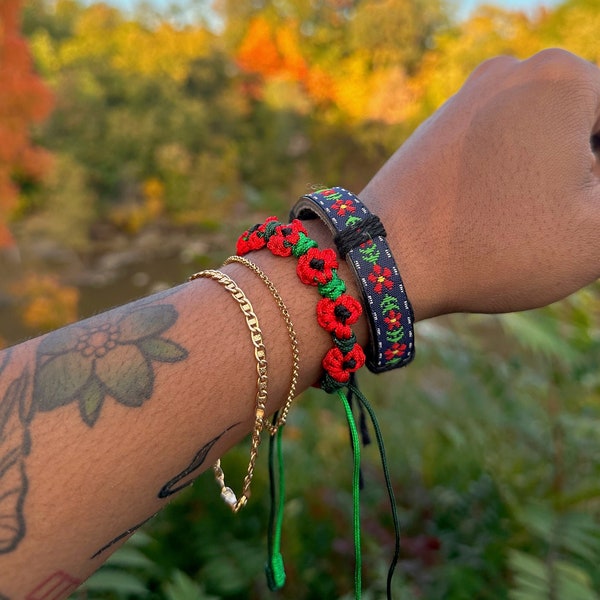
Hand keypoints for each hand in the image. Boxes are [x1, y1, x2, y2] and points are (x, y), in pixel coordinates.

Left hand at [362, 49, 599, 319]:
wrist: (386, 259)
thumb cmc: (495, 247)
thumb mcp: (596, 234)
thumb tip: (591, 178)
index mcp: (563, 77)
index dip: (597, 184)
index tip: (572, 211)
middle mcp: (512, 71)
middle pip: (580, 127)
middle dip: (580, 172)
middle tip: (548, 219)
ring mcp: (467, 95)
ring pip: (538, 136)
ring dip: (545, 175)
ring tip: (517, 220)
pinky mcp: (439, 125)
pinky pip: (495, 145)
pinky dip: (505, 175)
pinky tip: (486, 212)